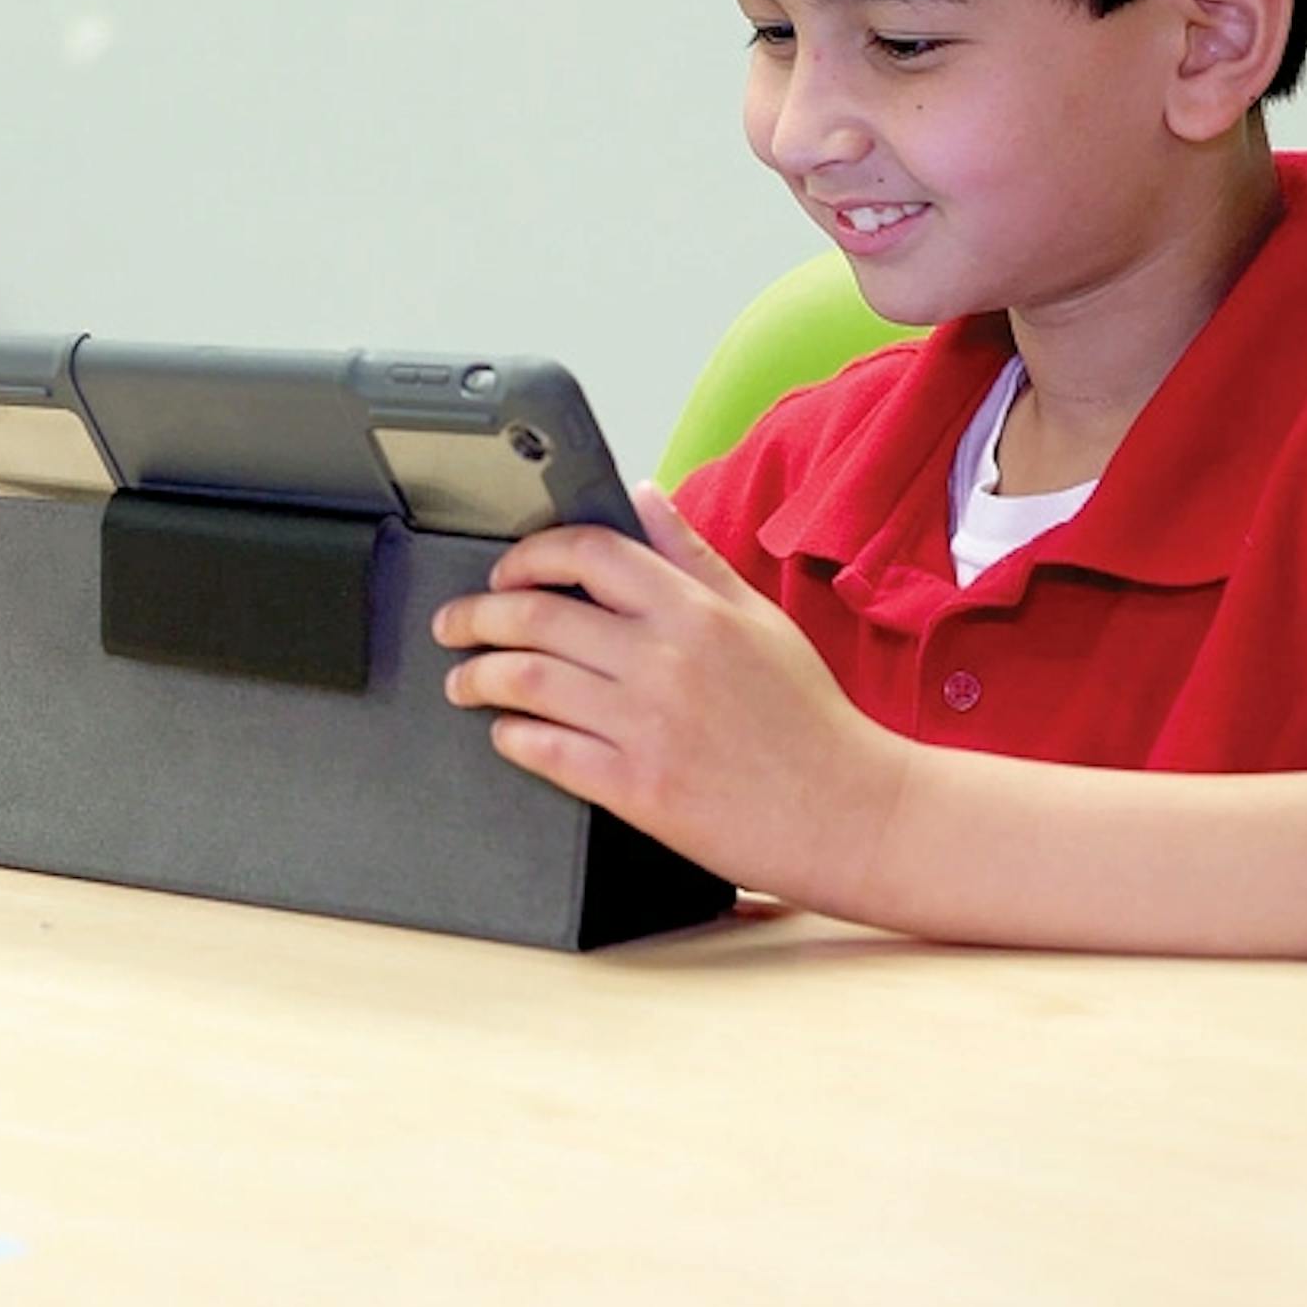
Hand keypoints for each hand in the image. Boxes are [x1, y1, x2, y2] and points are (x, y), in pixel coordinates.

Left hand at [432, 483, 911, 907]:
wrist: (852, 812)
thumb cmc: (809, 717)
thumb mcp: (758, 618)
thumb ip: (691, 556)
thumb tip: (643, 494)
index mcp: (694, 611)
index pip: (587, 553)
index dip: (529, 555)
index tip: (505, 572)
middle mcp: (664, 660)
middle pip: (536, 616)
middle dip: (476, 616)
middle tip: (454, 624)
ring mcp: (646, 725)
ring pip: (526, 682)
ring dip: (479, 677)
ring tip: (464, 681)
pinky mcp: (638, 789)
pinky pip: (546, 752)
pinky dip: (512, 736)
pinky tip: (506, 733)